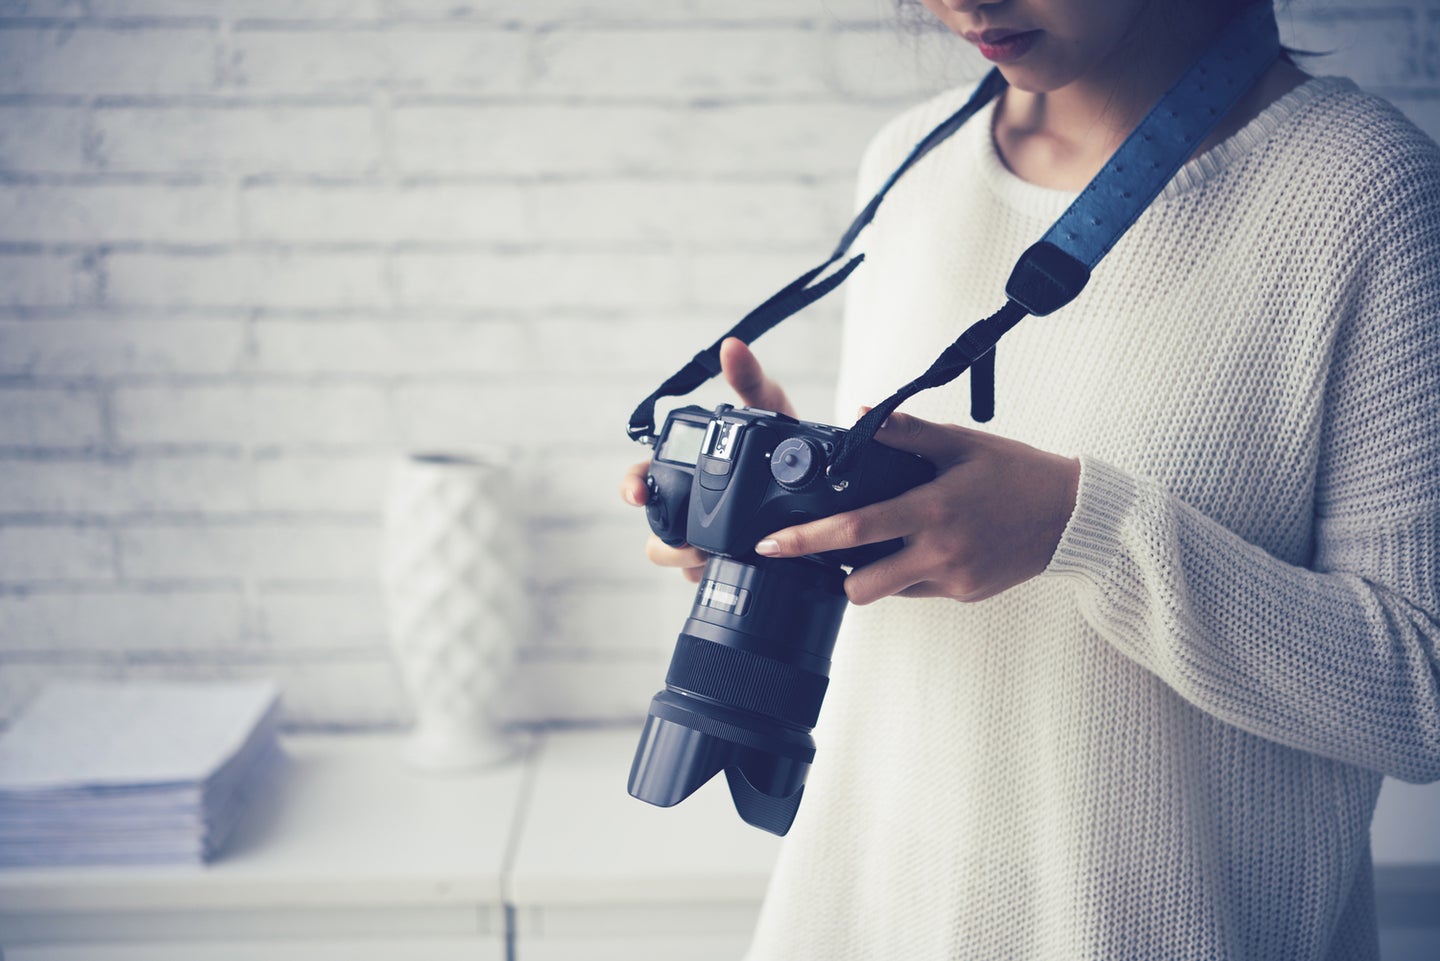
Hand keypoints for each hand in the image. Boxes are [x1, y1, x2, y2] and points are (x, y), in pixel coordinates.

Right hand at [620, 338, 795, 582]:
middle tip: (689, 545)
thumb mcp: (770, 409)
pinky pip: (708, 578)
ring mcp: (704, 539)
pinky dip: (716, 576)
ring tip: (715, 557)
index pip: (643, 477)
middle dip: (664, 540)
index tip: (637, 495)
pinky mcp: (726, 565)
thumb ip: (750, 382)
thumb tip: (732, 347)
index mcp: (687, 469)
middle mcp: (689, 506)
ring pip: (678, 560)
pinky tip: (737, 571)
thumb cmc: (782, 442)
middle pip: (655, 529)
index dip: (632, 485)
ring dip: (689, 561)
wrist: (824, 483)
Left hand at [754, 409, 1079, 604]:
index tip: (770, 545)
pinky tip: (920, 546)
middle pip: (860, 586)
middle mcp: (939, 553)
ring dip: (872, 572)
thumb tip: (860, 416)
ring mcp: (952, 580)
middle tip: (819, 552)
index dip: (805, 540)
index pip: (853, 530)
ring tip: (881, 542)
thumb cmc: (1017, 473)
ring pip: (887, 591)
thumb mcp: (961, 443)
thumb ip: (906, 432)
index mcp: (932, 510)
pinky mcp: (963, 595)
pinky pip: (916, 590)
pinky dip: (906, 572)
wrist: (1073, 516)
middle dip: (831, 573)